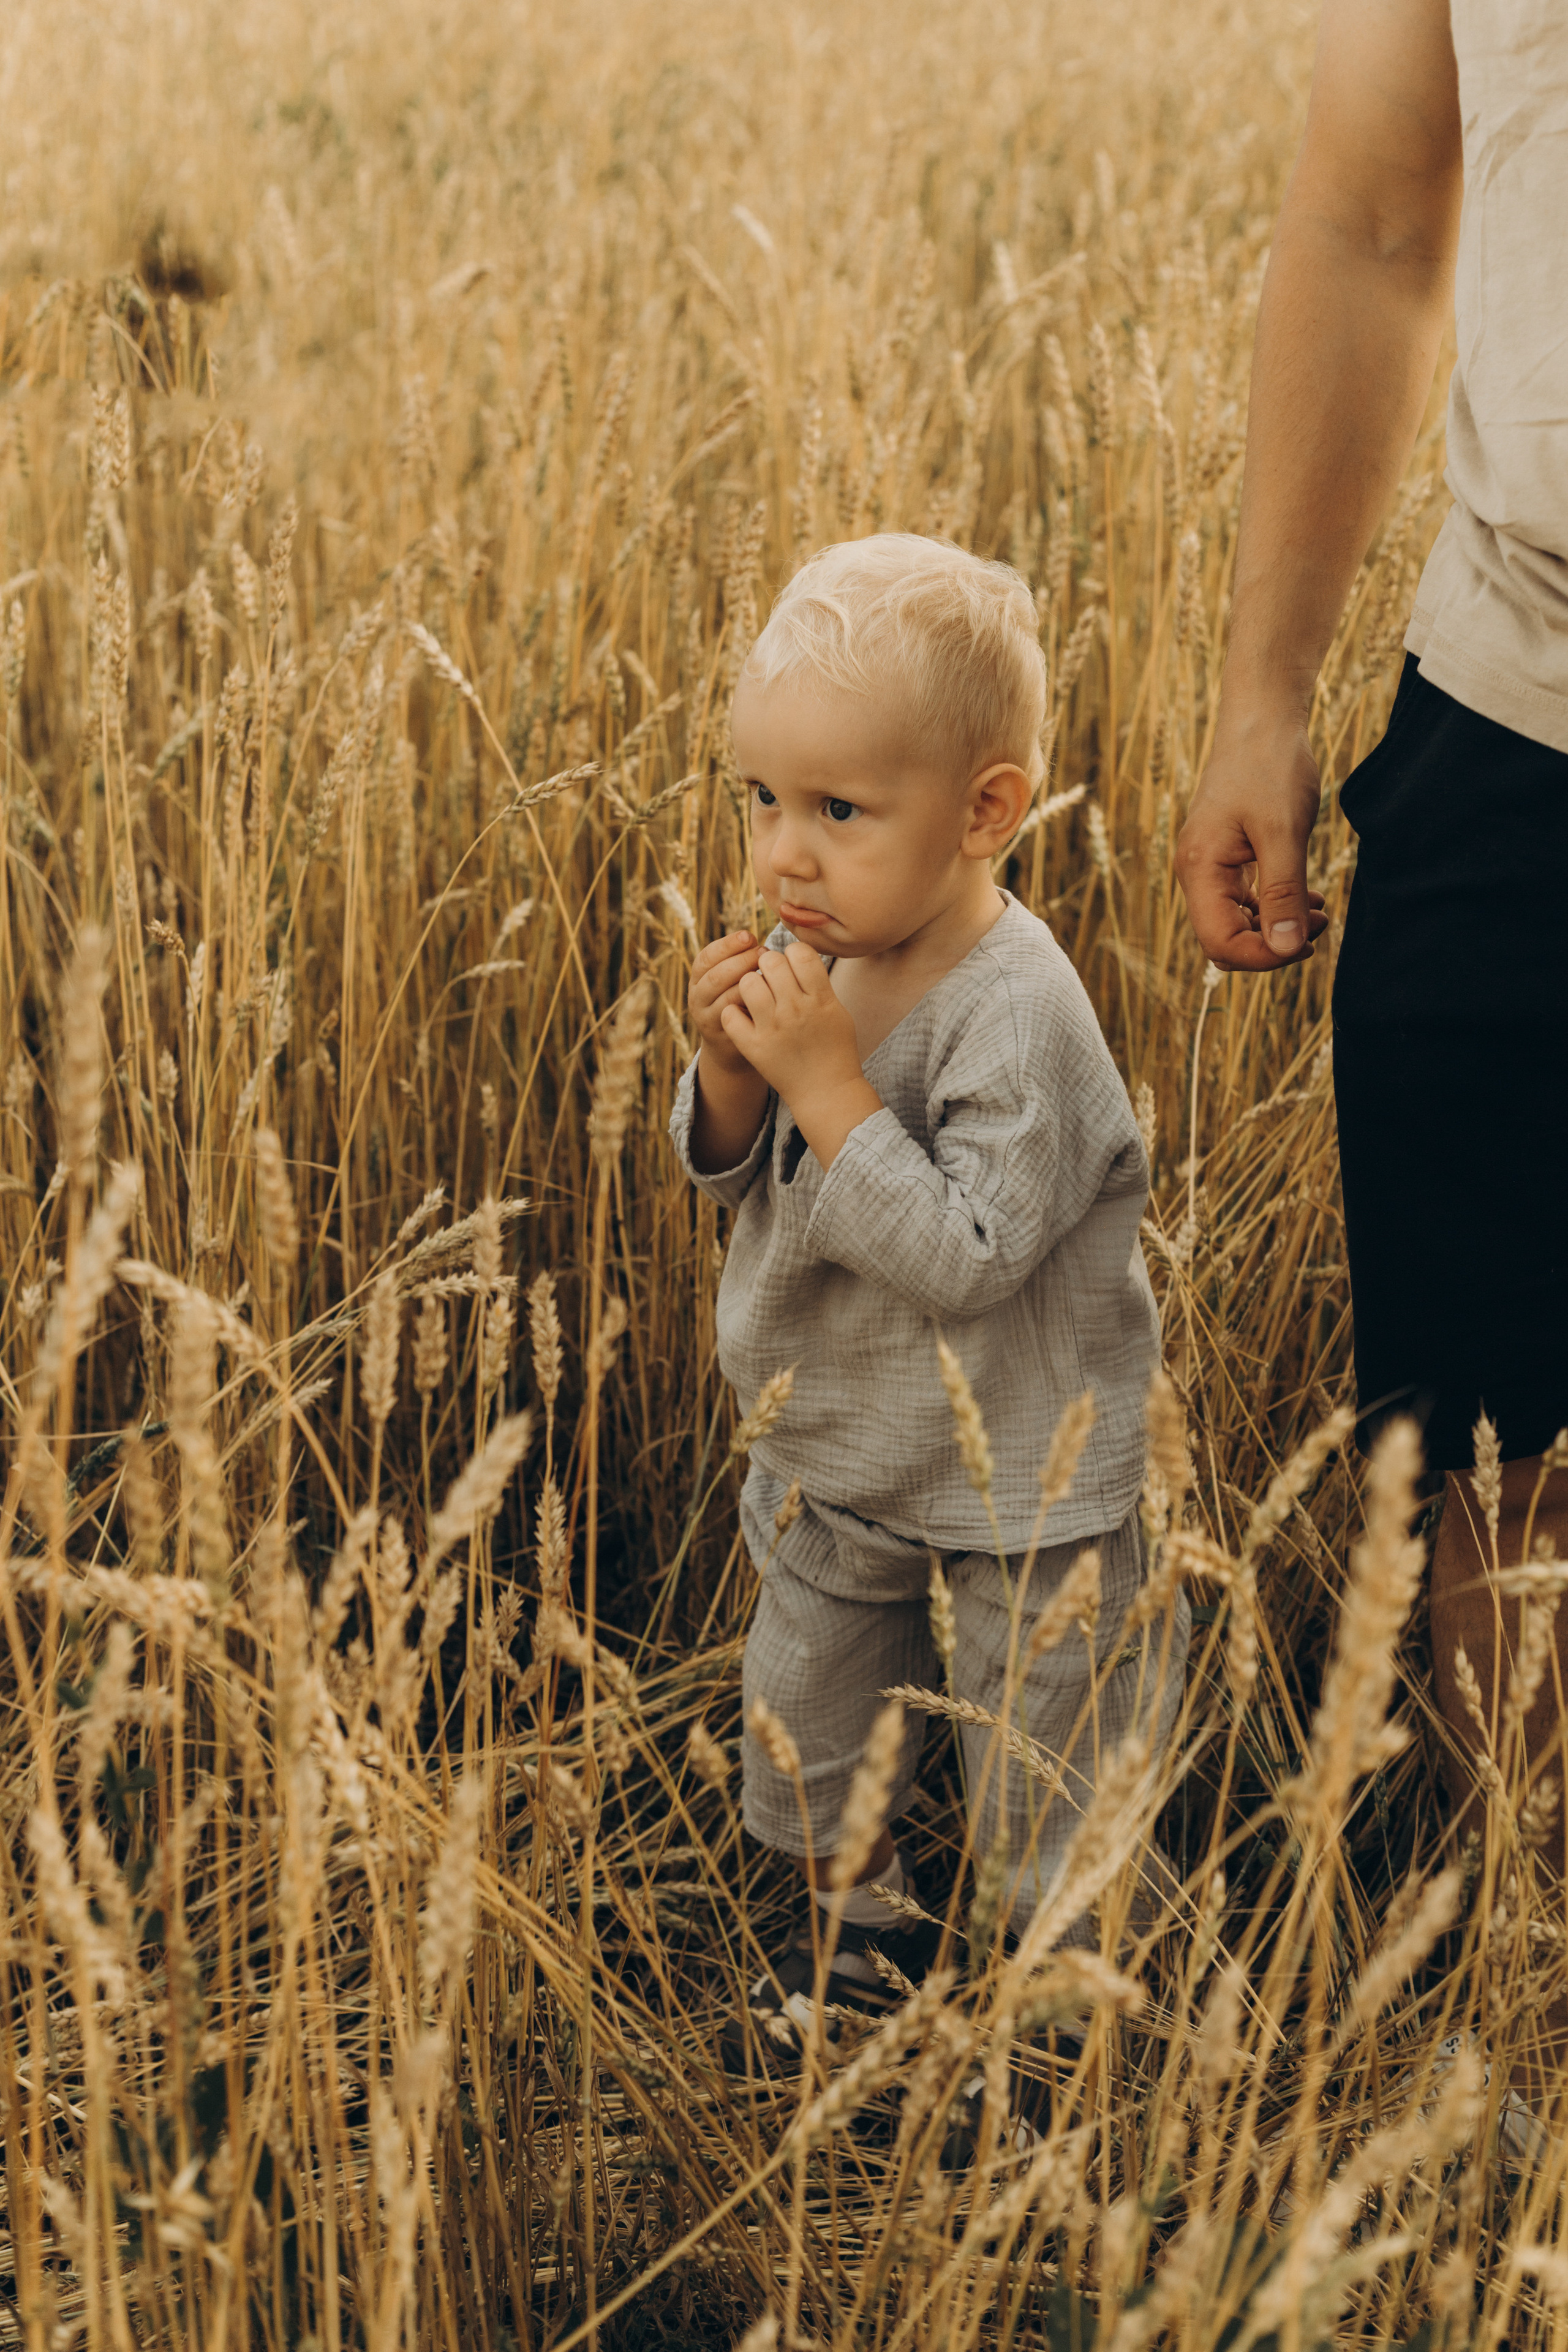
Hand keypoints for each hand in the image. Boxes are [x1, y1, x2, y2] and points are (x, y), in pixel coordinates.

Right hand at [689, 929, 762, 1071]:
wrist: (731, 1042)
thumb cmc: (739, 1000)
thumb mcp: (732, 978)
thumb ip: (738, 960)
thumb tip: (753, 937)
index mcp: (698, 976)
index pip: (707, 956)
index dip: (728, 944)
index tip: (749, 936)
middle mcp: (697, 996)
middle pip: (715, 975)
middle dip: (741, 960)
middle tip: (764, 953)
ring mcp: (706, 1016)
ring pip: (725, 996)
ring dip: (748, 982)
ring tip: (768, 973)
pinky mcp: (719, 1034)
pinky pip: (736, 1017)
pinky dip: (751, 1004)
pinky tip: (768, 995)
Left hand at [721, 941, 880, 1165]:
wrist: (826, 1092)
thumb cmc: (834, 1048)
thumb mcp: (837, 1011)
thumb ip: (818, 983)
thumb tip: (797, 954)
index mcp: (820, 998)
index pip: (800, 952)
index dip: (793, 953)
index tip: (792, 965)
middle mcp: (796, 1009)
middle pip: (771, 962)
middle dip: (769, 964)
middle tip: (771, 978)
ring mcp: (773, 1028)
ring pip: (748, 983)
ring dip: (750, 984)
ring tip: (757, 997)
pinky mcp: (754, 1047)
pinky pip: (730, 1014)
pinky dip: (734, 1013)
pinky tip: (744, 1018)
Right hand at [1175, 710, 1329, 970]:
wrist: (1262, 720)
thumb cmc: (1270, 766)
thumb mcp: (1284, 832)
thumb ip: (1283, 893)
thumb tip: (1288, 949)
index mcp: (1200, 870)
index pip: (1221, 943)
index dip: (1264, 956)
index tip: (1308, 943)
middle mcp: (1196, 874)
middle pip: (1224, 941)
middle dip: (1271, 946)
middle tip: (1319, 924)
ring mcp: (1210, 867)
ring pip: (1235, 925)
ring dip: (1276, 929)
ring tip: (1319, 912)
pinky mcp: (1226, 859)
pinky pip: (1243, 903)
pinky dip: (1274, 909)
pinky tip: (1307, 899)